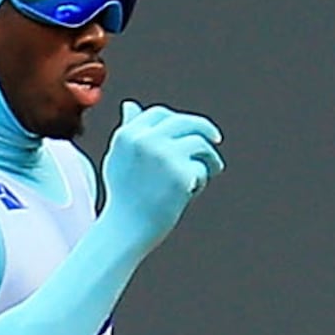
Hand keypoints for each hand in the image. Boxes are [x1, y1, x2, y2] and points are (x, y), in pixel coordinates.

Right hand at [99, 102, 222, 251]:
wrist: (126, 230)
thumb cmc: (123, 196)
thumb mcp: (119, 158)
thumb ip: (128, 130)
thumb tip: (131, 105)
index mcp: (127, 134)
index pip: (159, 114)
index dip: (178, 121)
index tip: (192, 129)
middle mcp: (145, 140)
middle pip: (185, 122)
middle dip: (205, 129)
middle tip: (216, 140)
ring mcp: (164, 155)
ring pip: (200, 143)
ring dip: (210, 157)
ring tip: (211, 171)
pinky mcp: (181, 174)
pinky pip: (202, 168)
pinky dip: (201, 180)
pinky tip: (190, 193)